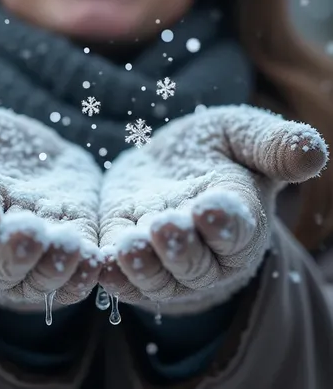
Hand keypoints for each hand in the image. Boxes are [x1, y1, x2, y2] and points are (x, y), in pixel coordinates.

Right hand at [0, 105, 102, 306]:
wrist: (41, 157)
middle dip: (13, 252)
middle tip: (29, 231)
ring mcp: (34, 259)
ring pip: (39, 278)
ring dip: (54, 266)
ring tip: (70, 245)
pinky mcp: (71, 255)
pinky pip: (75, 277)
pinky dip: (86, 274)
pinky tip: (99, 260)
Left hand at [99, 105, 327, 312]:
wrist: (170, 161)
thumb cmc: (217, 148)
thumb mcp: (242, 134)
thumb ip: (273, 145)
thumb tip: (313, 150)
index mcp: (239, 216)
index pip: (237, 228)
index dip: (223, 222)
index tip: (208, 208)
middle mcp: (207, 248)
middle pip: (197, 262)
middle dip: (181, 248)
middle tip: (164, 226)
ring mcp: (166, 259)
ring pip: (159, 277)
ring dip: (144, 266)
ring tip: (128, 247)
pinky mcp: (129, 254)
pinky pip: (124, 276)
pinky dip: (114, 275)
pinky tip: (100, 264)